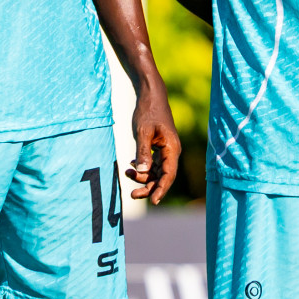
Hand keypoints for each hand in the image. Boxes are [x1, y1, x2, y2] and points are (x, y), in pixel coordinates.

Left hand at [126, 82, 180, 203]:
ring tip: (126, 173)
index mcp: (172, 149)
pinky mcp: (159, 148)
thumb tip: (143, 172)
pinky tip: (131, 165)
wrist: (151, 96)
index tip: (153, 201)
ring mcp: (165, 151)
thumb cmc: (148, 111)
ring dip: (143, 177)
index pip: (169, 175)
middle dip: (149, 187)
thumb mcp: (143, 131)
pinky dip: (143, 168)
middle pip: (162, 177)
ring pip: (156, 172)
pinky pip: (153, 164)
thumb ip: (143, 152)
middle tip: (132, 194)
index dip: (162, 189)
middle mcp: (171, 152)